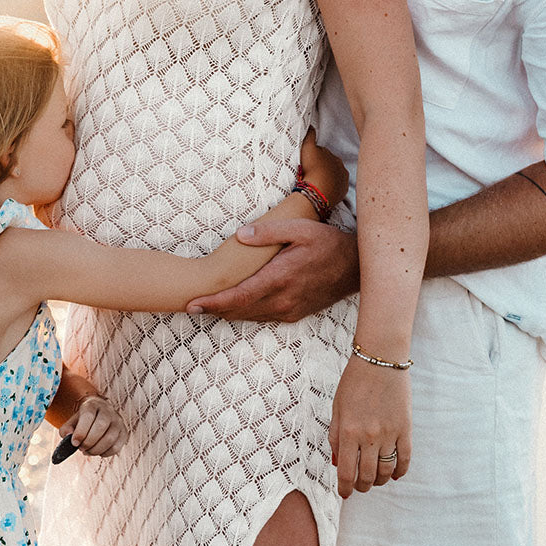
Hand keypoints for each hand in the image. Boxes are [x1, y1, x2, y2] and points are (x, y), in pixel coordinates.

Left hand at [59, 394, 126, 457]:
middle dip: (88, 442)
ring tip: (88, 451)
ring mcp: (118, 421)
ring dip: (96, 450)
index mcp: (93, 405)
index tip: (74, 443)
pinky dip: (105, 453)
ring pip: (110, 438)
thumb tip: (69, 437)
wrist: (98, 414)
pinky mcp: (124, 432)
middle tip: (81, 448)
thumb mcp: (72, 422)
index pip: (88, 416)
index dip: (81, 432)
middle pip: (101, 426)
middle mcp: (108, 410)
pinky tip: (98, 451)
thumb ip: (66, 429)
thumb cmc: (83, 421)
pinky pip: (116, 447)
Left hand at [186, 219, 358, 321]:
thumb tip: (240, 235)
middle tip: (189, 306)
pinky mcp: (295, 313)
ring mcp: (289, 309)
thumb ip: (268, 232)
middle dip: (213, 310)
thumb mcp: (299, 228)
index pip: (239, 296)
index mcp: (280, 278)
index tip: (192, 304)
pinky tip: (236, 307)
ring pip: (250, 316)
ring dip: (227, 313)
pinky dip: (245, 313)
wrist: (356, 267)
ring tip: (206, 308)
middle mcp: (283, 299)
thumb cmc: (327, 243)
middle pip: (239, 310)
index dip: (213, 303)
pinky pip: (263, 316)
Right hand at [298, 128, 347, 208]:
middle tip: (309, 172)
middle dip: (322, 167)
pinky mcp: (341, 194)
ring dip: (325, 178)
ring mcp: (343, 183)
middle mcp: (342, 169)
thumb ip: (309, 135)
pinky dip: (329, 189)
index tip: (306, 161)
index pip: (324, 154)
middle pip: (330, 166)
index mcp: (335, 157)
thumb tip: (310, 125)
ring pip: (333, 178)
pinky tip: (321, 189)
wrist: (316, 192)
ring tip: (315, 182)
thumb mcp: (308, 148)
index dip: (314, 157)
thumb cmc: (312, 169)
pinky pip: (335, 190)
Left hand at [329, 356, 410, 498]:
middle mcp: (369, 436)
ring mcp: (390, 434)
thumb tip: (338, 463)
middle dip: (361, 486)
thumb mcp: (337, 407)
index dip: (345, 488)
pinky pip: (404, 460)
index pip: (346, 472)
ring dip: (378, 481)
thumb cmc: (354, 382)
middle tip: (359, 486)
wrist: (380, 359)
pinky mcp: (406, 429)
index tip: (345, 493)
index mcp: (349, 431)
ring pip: (385, 471)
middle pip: (367, 476)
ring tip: (373, 479)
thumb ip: (336, 436)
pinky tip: (393, 474)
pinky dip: (399, 472)